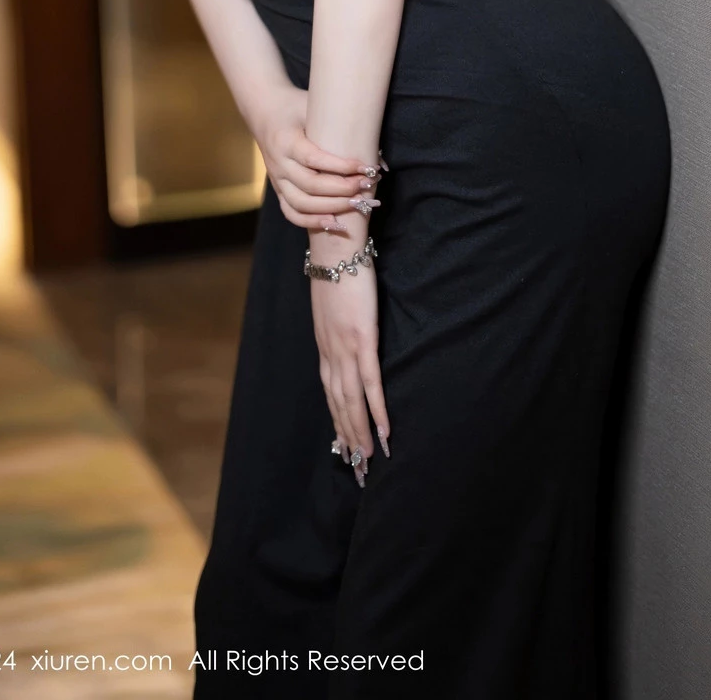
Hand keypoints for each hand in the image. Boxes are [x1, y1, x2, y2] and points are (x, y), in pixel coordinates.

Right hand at [255, 84, 384, 232]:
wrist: (264, 111)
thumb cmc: (296, 106)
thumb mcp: (313, 104)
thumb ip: (338, 122)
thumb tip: (374, 149)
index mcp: (286, 141)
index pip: (314, 159)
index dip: (341, 167)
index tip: (365, 167)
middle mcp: (279, 163)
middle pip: (310, 185)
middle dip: (342, 189)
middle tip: (367, 184)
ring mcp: (277, 179)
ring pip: (301, 203)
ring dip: (332, 207)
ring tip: (357, 202)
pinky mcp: (278, 189)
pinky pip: (291, 212)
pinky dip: (312, 221)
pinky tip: (335, 222)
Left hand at [310, 251, 389, 485]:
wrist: (334, 245)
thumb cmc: (338, 267)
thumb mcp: (334, 301)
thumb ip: (340, 320)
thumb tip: (349, 329)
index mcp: (325, 344)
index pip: (330, 391)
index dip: (337, 419)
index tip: (343, 443)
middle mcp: (331, 352)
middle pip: (338, 404)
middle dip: (348, 436)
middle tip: (356, 465)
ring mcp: (345, 347)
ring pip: (352, 401)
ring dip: (361, 432)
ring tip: (369, 458)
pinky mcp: (362, 339)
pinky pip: (370, 382)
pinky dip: (377, 409)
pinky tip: (385, 429)